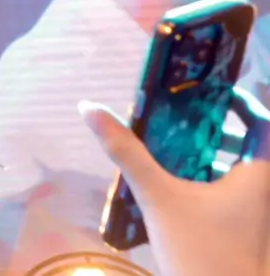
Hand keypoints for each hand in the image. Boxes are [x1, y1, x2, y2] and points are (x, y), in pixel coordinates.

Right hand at [81, 101, 269, 275]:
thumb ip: (127, 153)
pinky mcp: (246, 234)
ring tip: (172, 149)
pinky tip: (176, 187)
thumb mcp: (158, 197)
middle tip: (183, 118)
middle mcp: (264, 192)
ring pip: (241, 173)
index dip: (243, 103)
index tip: (211, 92)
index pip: (263, 124)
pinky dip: (211, 182)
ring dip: (213, 156)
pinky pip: (233, 196)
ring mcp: (257, 216)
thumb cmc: (201, 250)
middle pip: (251, 146)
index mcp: (258, 175)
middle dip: (218, 129)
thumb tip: (89, 107)